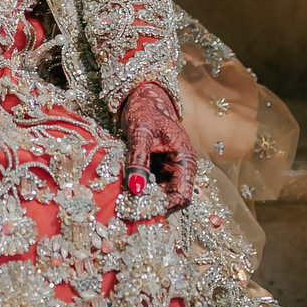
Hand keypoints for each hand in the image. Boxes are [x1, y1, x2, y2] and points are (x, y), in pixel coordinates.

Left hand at [117, 79, 196, 212]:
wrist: (141, 96)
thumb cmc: (146, 109)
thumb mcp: (141, 133)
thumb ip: (138, 159)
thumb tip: (136, 188)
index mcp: (185, 160)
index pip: (182, 194)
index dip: (165, 205)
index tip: (143, 209)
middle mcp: (179, 168)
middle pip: (170, 198)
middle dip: (151, 205)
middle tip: (127, 209)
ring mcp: (166, 170)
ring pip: (157, 194)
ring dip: (142, 199)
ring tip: (122, 202)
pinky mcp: (154, 169)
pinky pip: (147, 185)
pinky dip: (136, 190)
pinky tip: (121, 191)